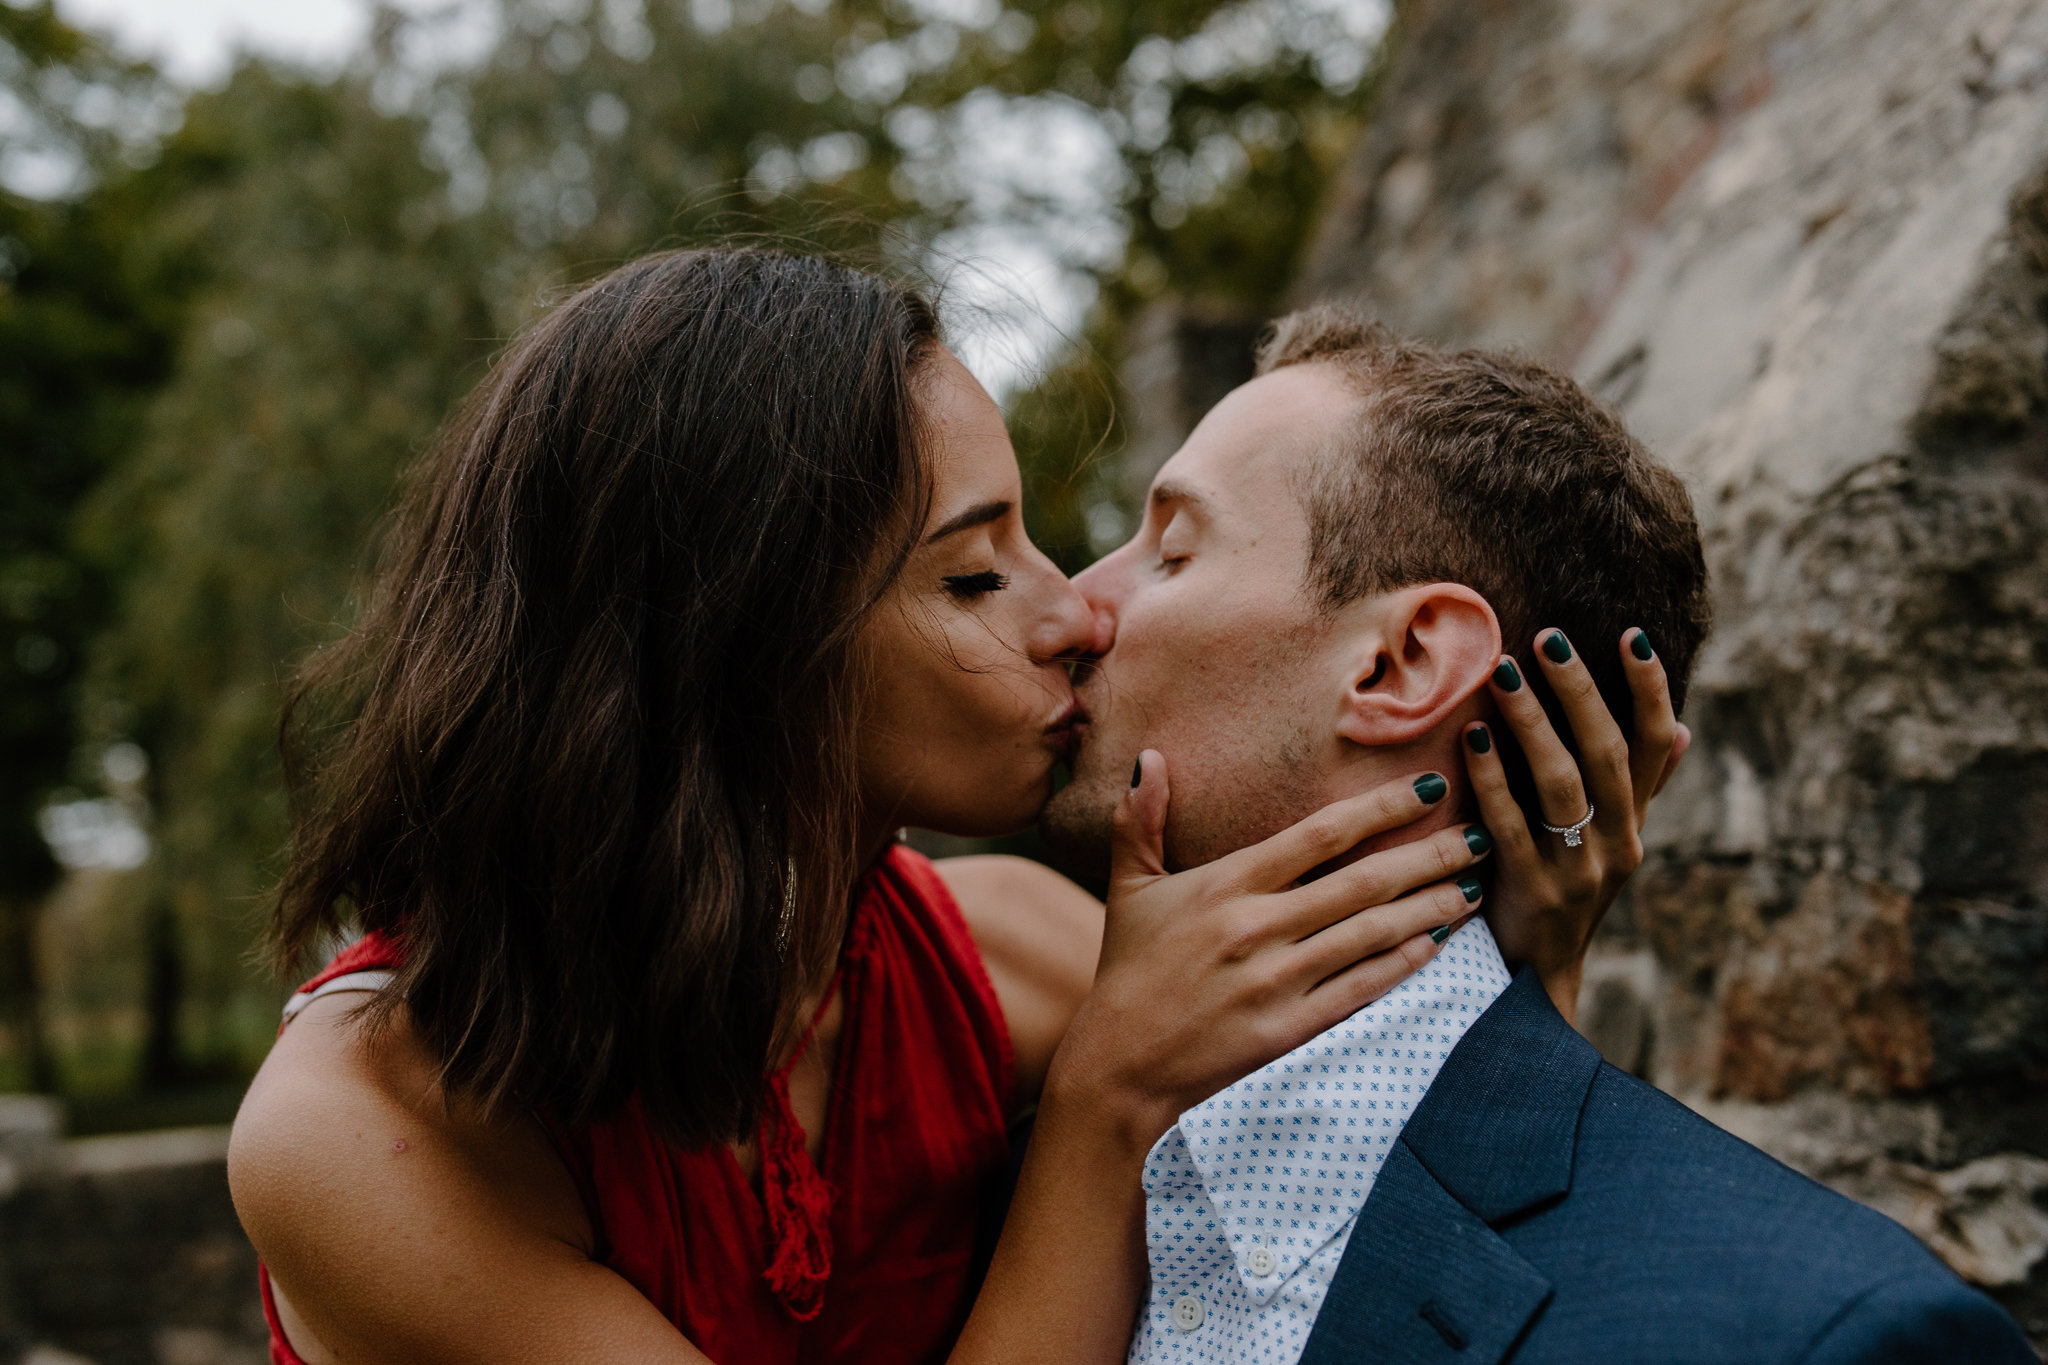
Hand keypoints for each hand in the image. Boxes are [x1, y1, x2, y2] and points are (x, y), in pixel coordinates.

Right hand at [1045, 756, 1491, 1152]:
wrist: (1121, 1064)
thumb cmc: (1128, 969)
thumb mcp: (1128, 888)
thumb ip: (1140, 820)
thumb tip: (1150, 757)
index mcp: (1226, 886)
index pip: (1319, 835)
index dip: (1380, 809)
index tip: (1428, 789)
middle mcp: (1258, 929)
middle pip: (1363, 882)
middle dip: (1429, 856)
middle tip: (1478, 836)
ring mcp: (1278, 981)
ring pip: (1372, 934)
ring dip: (1430, 908)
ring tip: (1473, 886)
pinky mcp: (1290, 1028)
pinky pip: (1361, 987)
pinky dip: (1402, 963)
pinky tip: (1435, 942)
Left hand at [1462, 626, 1689, 1023]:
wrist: (1540, 976)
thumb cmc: (1566, 889)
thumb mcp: (1611, 841)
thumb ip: (1640, 786)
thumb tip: (1681, 727)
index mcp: (1635, 821)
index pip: (1655, 743)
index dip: (1650, 687)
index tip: (1633, 633)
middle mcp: (1619, 842)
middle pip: (1606, 753)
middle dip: (1579, 690)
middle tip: (1547, 637)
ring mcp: (1580, 870)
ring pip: (1562, 784)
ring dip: (1532, 723)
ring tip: (1502, 673)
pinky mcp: (1535, 894)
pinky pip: (1512, 827)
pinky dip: (1492, 780)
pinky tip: (1471, 740)